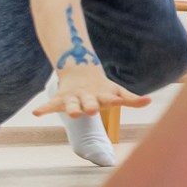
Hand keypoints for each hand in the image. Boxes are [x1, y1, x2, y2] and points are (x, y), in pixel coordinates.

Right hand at [32, 65, 149, 119]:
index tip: (119, 102)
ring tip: (71, 113)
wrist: (81, 72)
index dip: (114, 100)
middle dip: (90, 106)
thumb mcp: (118, 92)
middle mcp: (87, 97)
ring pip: (70, 104)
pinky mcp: (59, 100)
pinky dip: (44, 108)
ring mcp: (72, 98)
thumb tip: (149, 101)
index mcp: (102, 96)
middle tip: (92, 110)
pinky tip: (36, 113)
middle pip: (88, 103)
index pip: (109, 99)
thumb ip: (132, 99)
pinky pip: (50, 105)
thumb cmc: (103, 89)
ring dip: (71, 108)